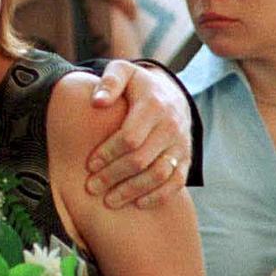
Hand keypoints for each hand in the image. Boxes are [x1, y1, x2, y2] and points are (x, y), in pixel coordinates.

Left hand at [85, 60, 190, 208]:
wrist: (171, 93)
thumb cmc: (137, 85)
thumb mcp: (123, 72)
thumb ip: (110, 81)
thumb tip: (97, 102)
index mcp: (153, 105)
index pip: (130, 136)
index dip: (108, 153)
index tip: (89, 165)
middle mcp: (171, 126)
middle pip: (142, 159)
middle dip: (114, 176)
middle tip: (91, 188)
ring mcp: (181, 144)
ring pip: (159, 174)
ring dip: (133, 191)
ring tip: (109, 201)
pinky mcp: (186, 158)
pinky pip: (176, 183)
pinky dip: (158, 196)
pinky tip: (138, 204)